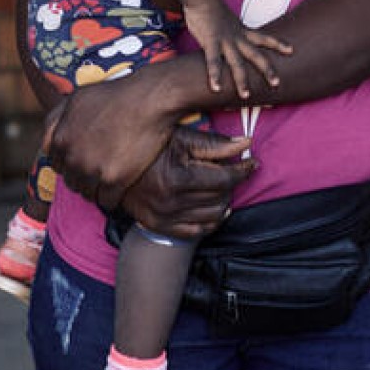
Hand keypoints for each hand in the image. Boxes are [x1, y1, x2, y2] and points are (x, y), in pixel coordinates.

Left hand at [39, 69, 190, 209]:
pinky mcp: (113, 180)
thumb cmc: (115, 95)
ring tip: (109, 181)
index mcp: (60, 138)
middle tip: (99, 172)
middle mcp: (72, 156)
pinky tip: (120, 188)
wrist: (149, 100)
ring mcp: (92, 169)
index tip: (84, 161)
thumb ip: (56, 120)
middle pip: (71, 181)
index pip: (56, 164)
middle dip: (82, 178)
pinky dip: (113, 199)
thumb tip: (44, 142)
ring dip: (96, 190)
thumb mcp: (76, 99)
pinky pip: (107, 201)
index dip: (71, 163)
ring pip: (87, 194)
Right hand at [120, 126, 255, 239]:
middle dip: (232, 182)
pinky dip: (212, 220)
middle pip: (221, 197)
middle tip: (233, 170)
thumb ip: (215, 144)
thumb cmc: (151, 147)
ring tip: (222, 186)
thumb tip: (247, 144)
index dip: (244, 170)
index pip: (225, 179)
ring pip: (214, 215)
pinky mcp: (160, 227)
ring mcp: (165, 217)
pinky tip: (214, 206)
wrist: (116, 169)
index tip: (252, 162)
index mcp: (177, 177)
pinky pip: (199, 231)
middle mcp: (171, 201)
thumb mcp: (181, 138)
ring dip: (224, 200)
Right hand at [182, 0, 291, 98]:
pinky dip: (215, 75)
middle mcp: (237, 37)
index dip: (278, 44)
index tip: (291, 50)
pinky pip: (214, 61)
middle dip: (267, 70)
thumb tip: (229, 36)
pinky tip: (216, 87)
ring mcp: (225, 40)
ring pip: (237, 63)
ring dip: (242, 80)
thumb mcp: (226, 20)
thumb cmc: (210, 7)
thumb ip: (229, 30)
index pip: (264, 37)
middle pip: (256, 55)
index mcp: (241, 30)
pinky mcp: (211, 41)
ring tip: (246, 96)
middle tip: (277, 83)